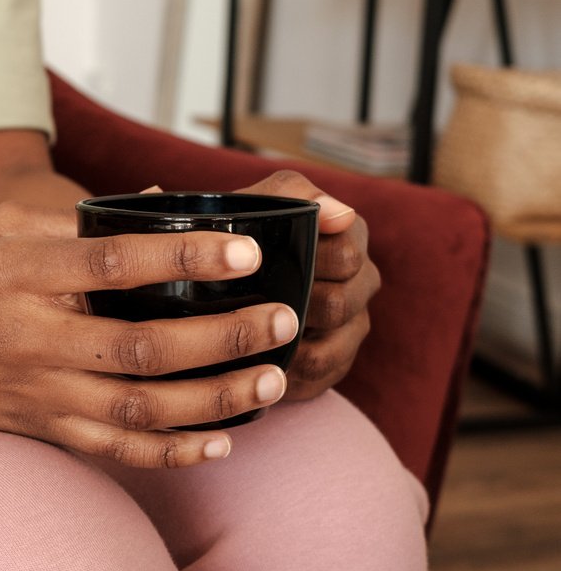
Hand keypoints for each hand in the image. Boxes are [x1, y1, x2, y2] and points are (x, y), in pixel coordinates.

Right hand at [0, 202, 299, 467]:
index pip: (110, 263)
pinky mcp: (42, 432)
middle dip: (222, 337)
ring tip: (271, 380)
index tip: (244, 252)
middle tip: (282, 320)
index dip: (182, 258)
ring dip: (213, 399)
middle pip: (140, 346)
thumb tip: (165, 202)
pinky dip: (172, 452)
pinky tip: (222, 439)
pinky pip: (116, 451)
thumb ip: (73, 220)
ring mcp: (36, 395)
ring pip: (139, 409)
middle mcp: (29, 340)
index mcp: (16, 276)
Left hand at [239, 170, 379, 401]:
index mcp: (350, 236)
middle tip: (250, 303)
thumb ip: (292, 193)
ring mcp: (354, 325)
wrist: (210, 278)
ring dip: (287, 345)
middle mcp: (362, 281)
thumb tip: (342, 214)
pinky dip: (286, 374)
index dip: (306, 265)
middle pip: (339, 304)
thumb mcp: (254, 205)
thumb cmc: (235, 236)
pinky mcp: (338, 363)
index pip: (345, 257)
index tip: (262, 265)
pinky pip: (319, 378)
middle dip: (294, 306)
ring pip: (330, 348)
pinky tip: (256, 367)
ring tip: (249, 339)